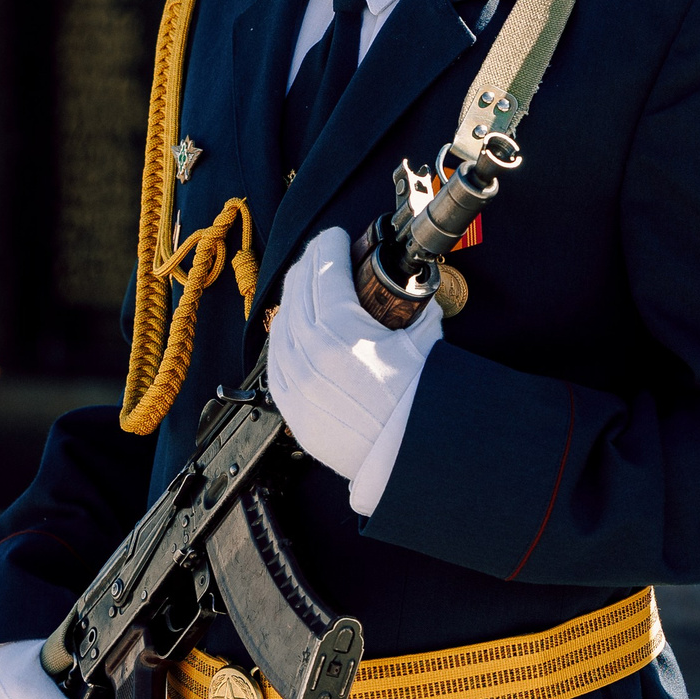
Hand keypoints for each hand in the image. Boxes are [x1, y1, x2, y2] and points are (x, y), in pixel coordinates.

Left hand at [265, 225, 440, 500]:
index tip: (335, 237)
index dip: (330, 245)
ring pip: (281, 320)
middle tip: (323, 256)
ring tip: (308, 288)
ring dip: (294, 297)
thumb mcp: (424, 346)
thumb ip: (418, 313)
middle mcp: (309, 349)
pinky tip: (293, 329)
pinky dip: (283, 336)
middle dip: (311, 265)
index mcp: (340, 327)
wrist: (403, 461)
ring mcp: (294, 377)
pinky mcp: (289, 403)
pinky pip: (275, 357)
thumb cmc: (416, 408)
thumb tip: (418, 297)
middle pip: (298, 288)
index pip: (324, 268)